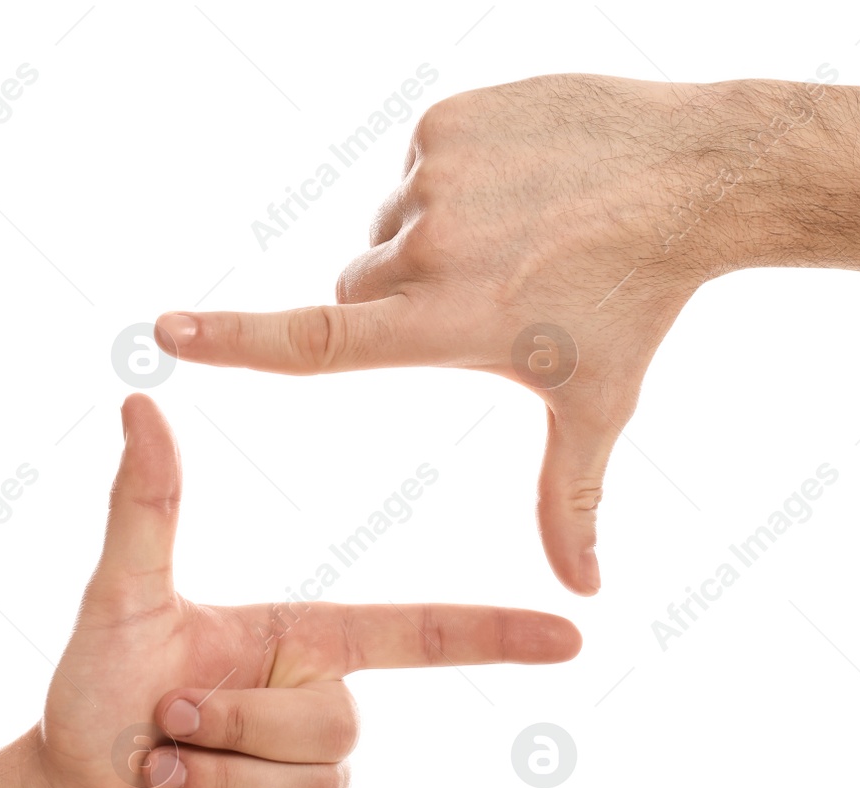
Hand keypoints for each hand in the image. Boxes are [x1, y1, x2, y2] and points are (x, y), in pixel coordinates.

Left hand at [36, 395, 580, 787]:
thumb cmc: (91, 695)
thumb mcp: (121, 599)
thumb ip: (145, 507)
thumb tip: (140, 401)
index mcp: (306, 644)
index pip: (418, 636)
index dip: (494, 634)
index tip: (571, 633)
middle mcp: (325, 710)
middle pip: (339, 722)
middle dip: (232, 725)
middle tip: (164, 723)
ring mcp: (320, 787)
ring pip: (322, 785)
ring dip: (221, 780)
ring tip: (165, 770)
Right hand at [155, 75, 742, 595]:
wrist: (693, 174)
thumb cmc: (638, 303)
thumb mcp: (596, 406)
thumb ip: (569, 502)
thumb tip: (585, 596)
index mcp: (449, 321)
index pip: (319, 341)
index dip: (235, 341)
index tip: (167, 330)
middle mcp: (432, 246)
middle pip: (354, 290)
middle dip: (390, 304)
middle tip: (478, 297)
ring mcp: (439, 173)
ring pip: (387, 224)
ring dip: (426, 239)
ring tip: (513, 238)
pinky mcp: (449, 118)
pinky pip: (417, 165)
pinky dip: (452, 181)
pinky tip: (518, 187)